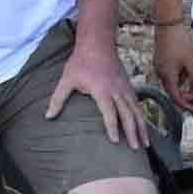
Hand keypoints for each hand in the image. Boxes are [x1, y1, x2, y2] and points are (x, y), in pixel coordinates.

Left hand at [49, 34, 145, 148]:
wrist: (97, 45)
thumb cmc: (80, 62)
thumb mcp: (66, 80)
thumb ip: (57, 99)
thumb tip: (48, 116)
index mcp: (102, 90)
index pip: (110, 112)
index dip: (113, 127)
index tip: (115, 141)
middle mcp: (117, 91)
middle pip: (128, 114)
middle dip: (133, 132)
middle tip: (135, 148)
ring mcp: (125, 88)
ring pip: (137, 111)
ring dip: (142, 128)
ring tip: (144, 144)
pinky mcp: (128, 87)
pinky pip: (138, 105)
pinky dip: (142, 118)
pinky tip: (144, 128)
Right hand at [153, 21, 192, 109]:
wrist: (167, 25)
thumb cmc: (178, 41)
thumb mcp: (191, 61)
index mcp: (167, 76)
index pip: (176, 97)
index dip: (187, 105)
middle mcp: (160, 73)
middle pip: (174, 90)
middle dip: (187, 93)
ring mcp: (159, 67)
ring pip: (174, 81)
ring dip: (185, 82)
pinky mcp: (161, 61)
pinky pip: (172, 73)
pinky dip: (181, 74)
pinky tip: (187, 65)